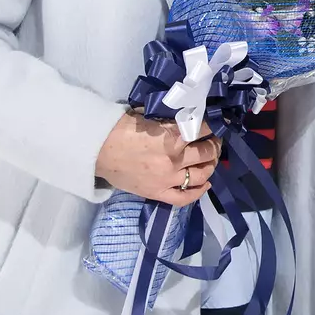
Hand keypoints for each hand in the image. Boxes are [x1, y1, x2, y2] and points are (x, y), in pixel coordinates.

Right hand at [94, 111, 221, 206]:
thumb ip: (170, 120)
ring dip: (210, 166)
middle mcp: (174, 159)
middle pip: (207, 152)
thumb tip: (188, 117)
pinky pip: (184, 197)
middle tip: (215, 140)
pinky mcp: (158, 192)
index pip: (203, 129)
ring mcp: (167, 178)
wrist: (98, 149)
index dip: (212, 125)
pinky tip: (205, 184)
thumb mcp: (150, 116)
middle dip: (215, 145)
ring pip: (201, 174)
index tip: (216, 123)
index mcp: (172, 136)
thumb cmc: (122, 128)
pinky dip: (198, 192)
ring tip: (210, 159)